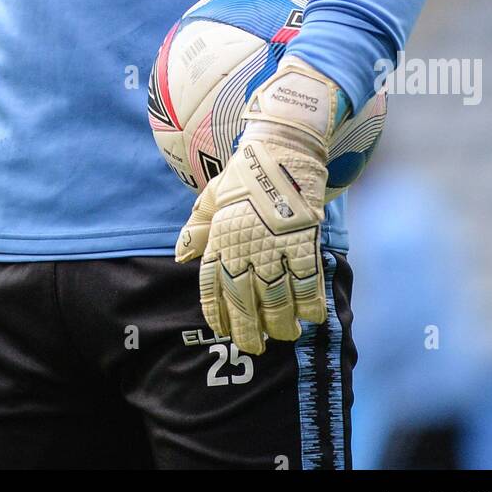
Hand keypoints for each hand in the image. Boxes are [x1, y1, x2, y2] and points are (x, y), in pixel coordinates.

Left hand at [175, 57, 346, 353]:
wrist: (283, 144)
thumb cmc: (247, 169)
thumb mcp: (212, 195)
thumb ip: (197, 228)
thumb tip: (179, 255)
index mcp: (221, 236)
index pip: (213, 285)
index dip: (218, 313)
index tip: (223, 331)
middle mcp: (245, 245)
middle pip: (245, 301)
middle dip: (249, 329)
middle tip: (253, 347)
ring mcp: (276, 244)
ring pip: (278, 299)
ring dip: (281, 323)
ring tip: (284, 334)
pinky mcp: (304, 239)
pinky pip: (309, 282)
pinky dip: (311, 303)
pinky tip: (312, 316)